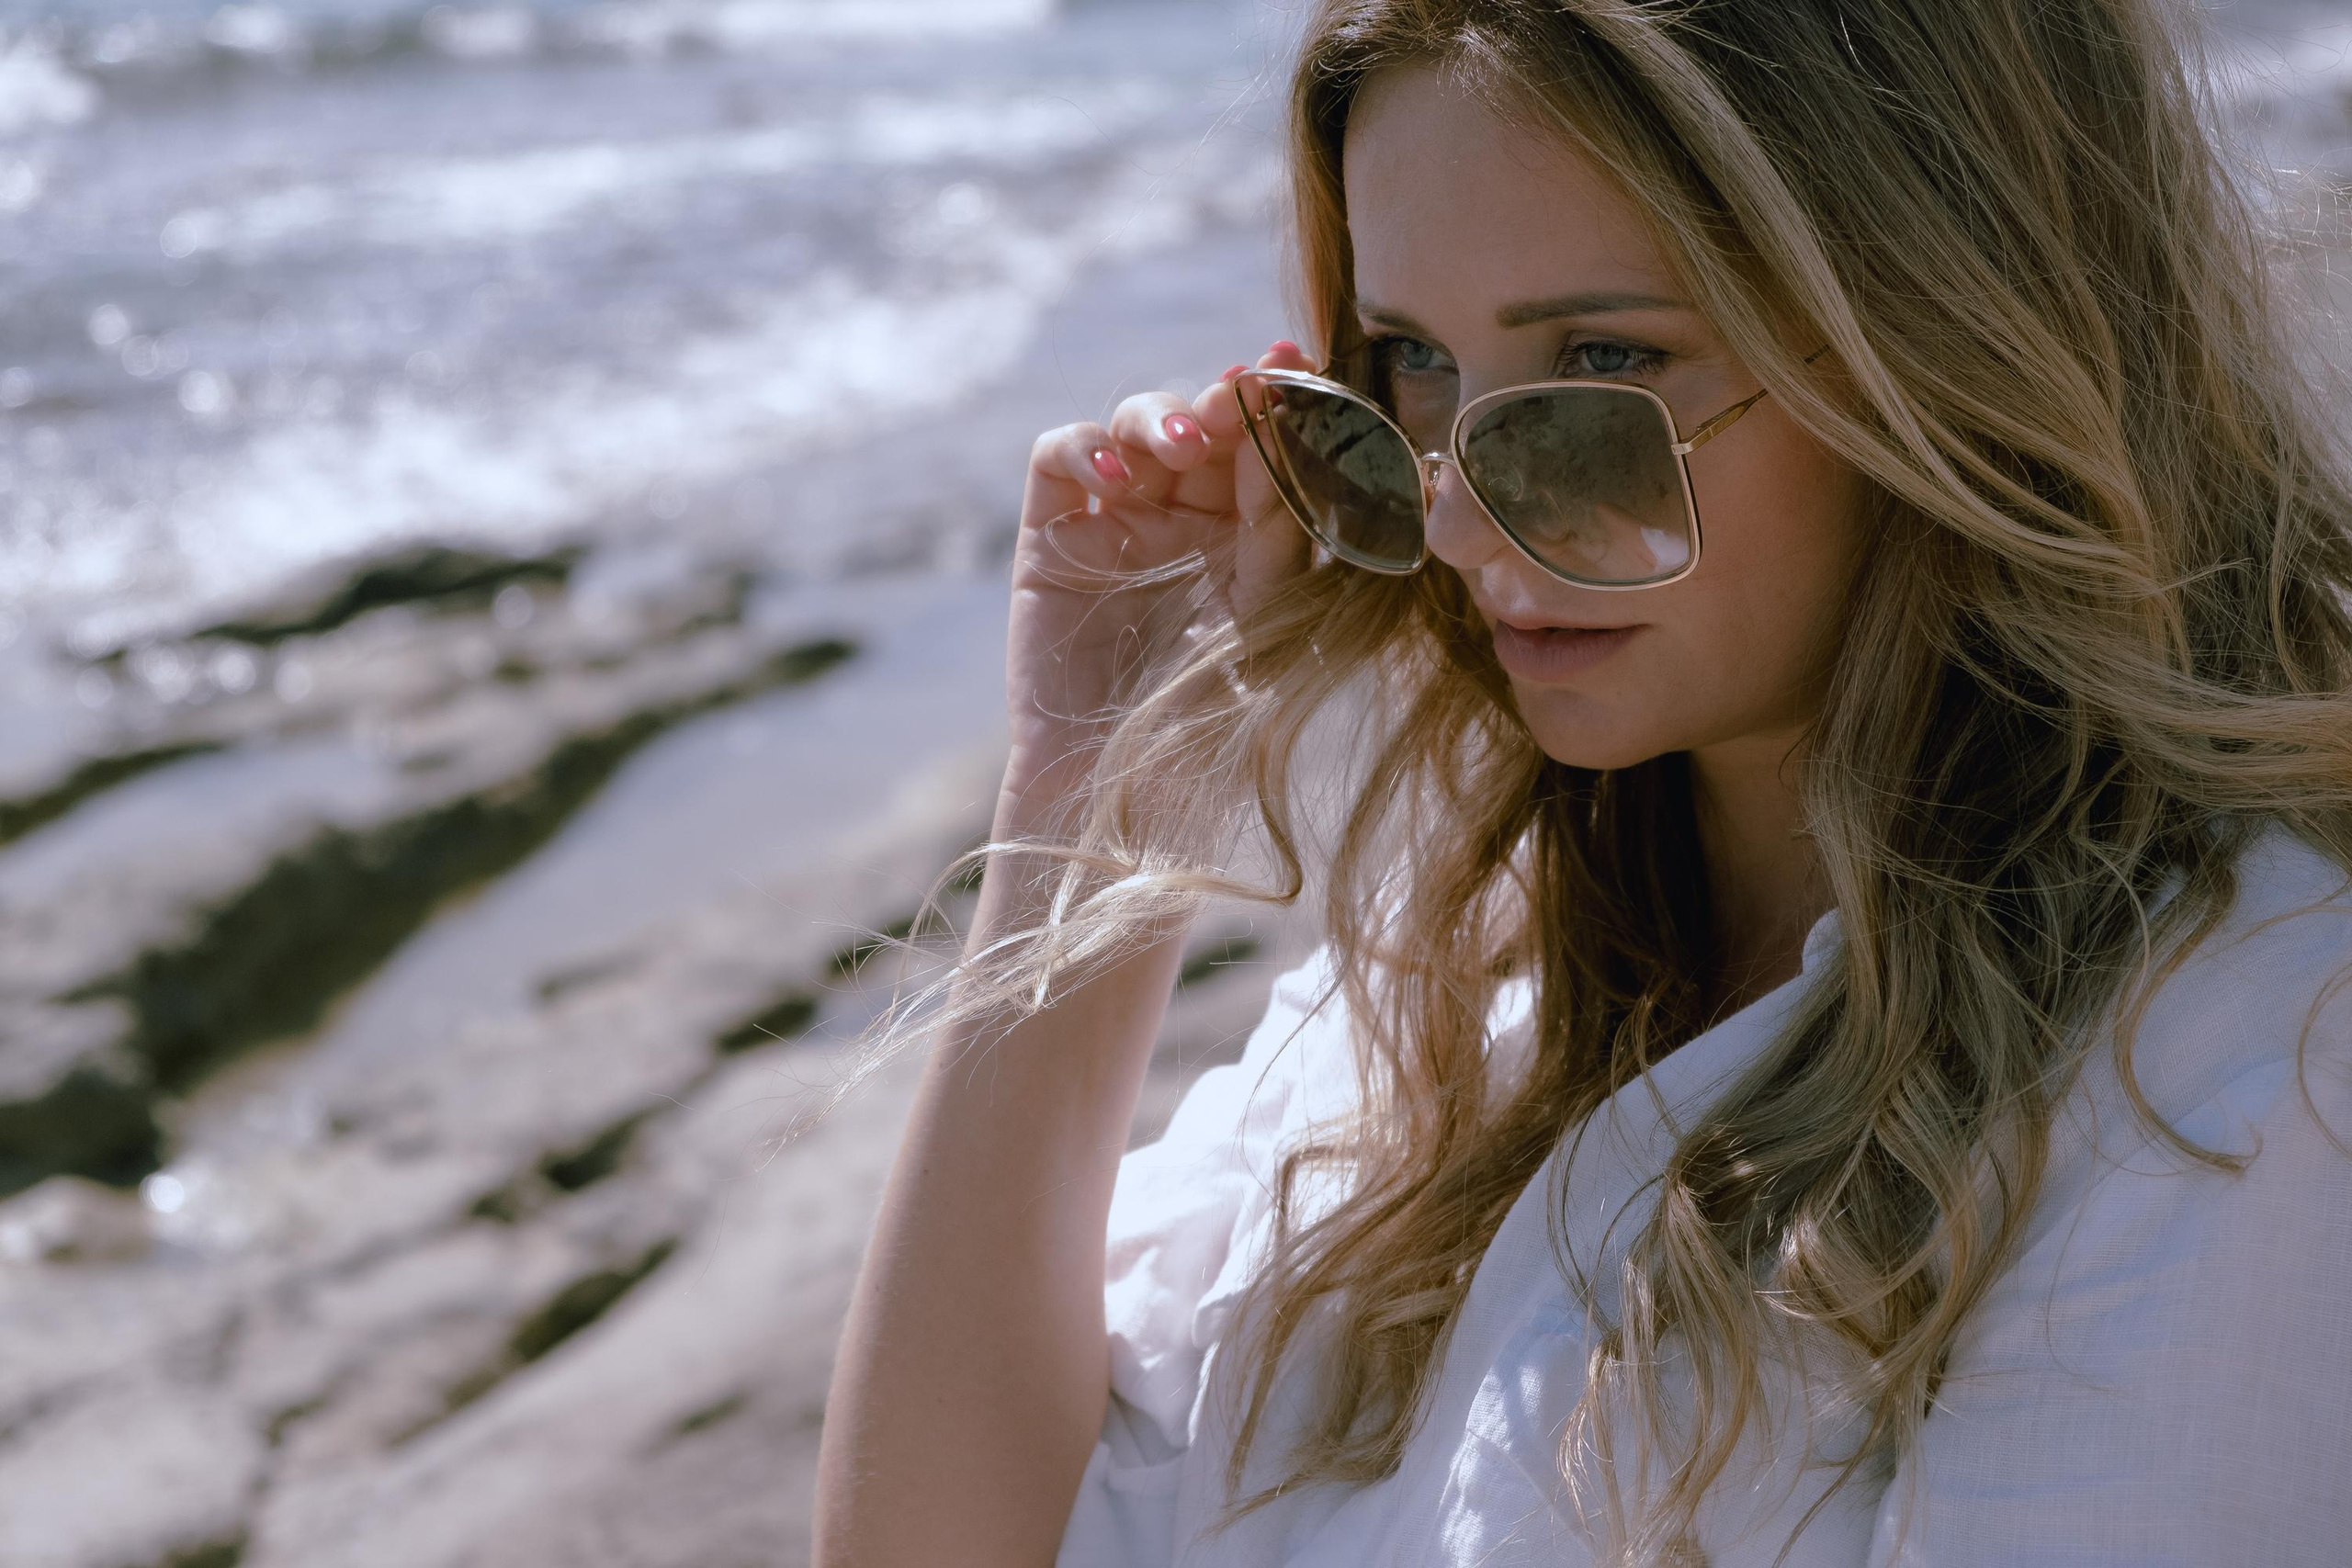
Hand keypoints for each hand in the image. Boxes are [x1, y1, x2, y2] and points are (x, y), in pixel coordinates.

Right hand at [1000, 340, 1314, 818]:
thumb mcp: (1262, 616)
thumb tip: (1280, 432)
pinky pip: (1059, 457)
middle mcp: (1179, 513)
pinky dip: (1087, 450)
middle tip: (1243, 395)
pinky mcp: (1052, 532)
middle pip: (1198, 419)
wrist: (1118, 781)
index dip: (1279, 402)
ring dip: (1161, 417)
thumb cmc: (1204, 715)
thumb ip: (1278, 530)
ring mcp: (1114, 517)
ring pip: (1132, 422)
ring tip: (1186, 445)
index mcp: (1243, 530)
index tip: (1299, 368)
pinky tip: (1119, 481)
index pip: (1260, 445)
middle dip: (1222, 399)